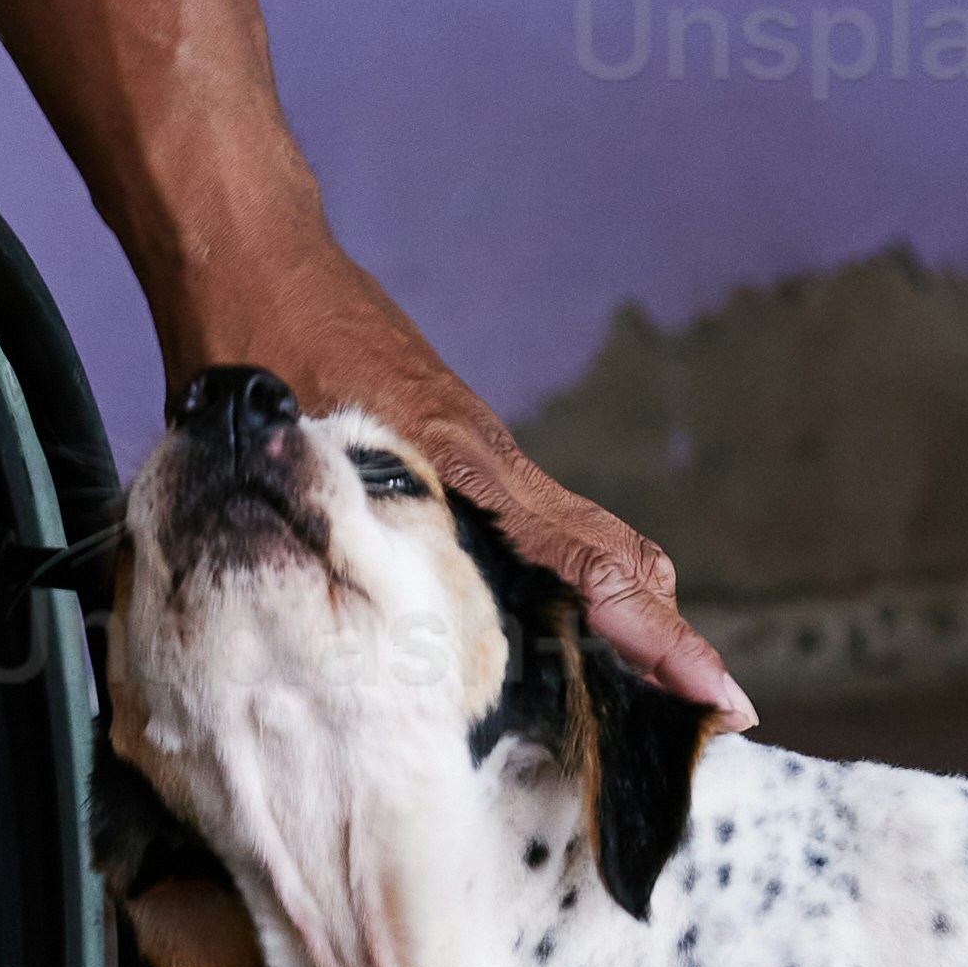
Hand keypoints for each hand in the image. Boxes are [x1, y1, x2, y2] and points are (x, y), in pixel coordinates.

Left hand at [175, 224, 747, 726]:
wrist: (250, 253)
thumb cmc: (253, 349)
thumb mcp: (286, 451)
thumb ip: (324, 520)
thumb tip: (341, 605)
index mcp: (463, 467)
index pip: (589, 563)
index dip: (654, 634)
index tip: (716, 690)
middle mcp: (491, 464)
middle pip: (613, 556)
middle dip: (666, 636)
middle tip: (717, 713)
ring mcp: (479, 455)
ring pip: (585, 541)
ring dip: (628, 611)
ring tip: (662, 690)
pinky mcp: (455, 448)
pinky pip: (539, 524)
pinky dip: (577, 576)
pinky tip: (567, 628)